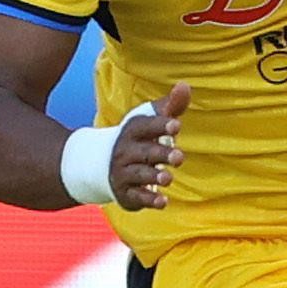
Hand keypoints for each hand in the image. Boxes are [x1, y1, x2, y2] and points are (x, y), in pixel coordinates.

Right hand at [114, 82, 189, 207]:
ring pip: (139, 174)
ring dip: (154, 176)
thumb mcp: (151, 121)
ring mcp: (123, 173)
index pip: (146, 126)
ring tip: (169, 178)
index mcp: (132, 131)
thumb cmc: (138, 139)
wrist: (101, 165)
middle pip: (145, 152)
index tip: (176, 124)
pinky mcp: (126, 193)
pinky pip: (136, 196)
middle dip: (161, 154)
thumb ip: (170, 106)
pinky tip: (163, 202)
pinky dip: (149, 200)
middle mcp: (125, 152)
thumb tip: (185, 85)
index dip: (160, 125)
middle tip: (179, 157)